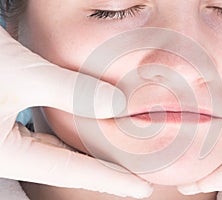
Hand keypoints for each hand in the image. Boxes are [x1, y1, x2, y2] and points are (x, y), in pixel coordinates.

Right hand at [0, 26, 151, 197]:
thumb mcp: (21, 73)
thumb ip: (71, 90)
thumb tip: (119, 103)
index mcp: (7, 155)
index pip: (73, 172)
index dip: (112, 181)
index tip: (141, 189)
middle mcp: (6, 152)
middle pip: (66, 166)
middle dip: (102, 170)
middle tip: (134, 175)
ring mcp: (5, 139)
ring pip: (56, 152)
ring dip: (86, 152)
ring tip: (116, 155)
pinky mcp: (5, 121)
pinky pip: (45, 136)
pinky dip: (70, 135)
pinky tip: (85, 130)